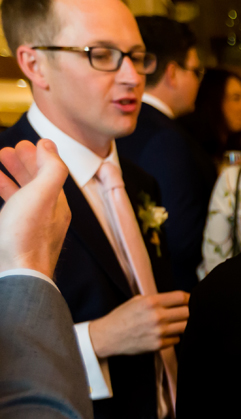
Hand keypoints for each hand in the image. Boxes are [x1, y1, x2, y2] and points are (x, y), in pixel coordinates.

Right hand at [0, 139, 70, 276]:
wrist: (15, 275)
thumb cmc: (26, 236)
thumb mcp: (42, 194)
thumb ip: (51, 169)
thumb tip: (49, 146)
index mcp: (57, 207)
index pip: (51, 176)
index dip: (38, 158)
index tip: (24, 144)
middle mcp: (46, 218)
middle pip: (36, 185)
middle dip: (22, 165)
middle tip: (6, 151)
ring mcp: (29, 230)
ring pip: (21, 198)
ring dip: (10, 179)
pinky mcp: (13, 238)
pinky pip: (10, 213)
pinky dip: (4, 197)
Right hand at [88, 291, 190, 357]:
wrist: (107, 336)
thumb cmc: (122, 317)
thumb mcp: (137, 301)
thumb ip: (157, 299)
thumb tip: (178, 299)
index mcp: (151, 302)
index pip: (181, 297)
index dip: (188, 298)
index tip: (189, 300)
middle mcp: (157, 316)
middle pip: (187, 312)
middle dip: (188, 311)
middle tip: (184, 312)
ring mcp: (159, 332)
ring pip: (185, 326)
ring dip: (183, 324)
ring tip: (175, 323)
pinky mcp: (158, 345)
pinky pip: (177, 339)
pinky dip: (174, 336)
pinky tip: (166, 333)